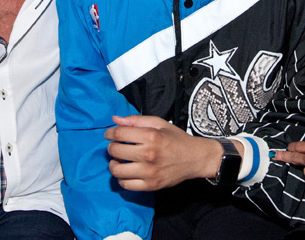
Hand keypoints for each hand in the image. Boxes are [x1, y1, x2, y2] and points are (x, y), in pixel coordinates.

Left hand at [104, 115, 230, 190]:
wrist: (195, 158)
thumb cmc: (176, 139)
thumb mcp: (159, 123)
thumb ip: (136, 120)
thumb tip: (115, 119)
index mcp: (151, 136)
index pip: (119, 134)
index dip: (110, 133)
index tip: (110, 134)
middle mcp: (149, 154)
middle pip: (115, 151)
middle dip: (111, 147)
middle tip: (115, 146)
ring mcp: (149, 172)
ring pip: (117, 171)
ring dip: (113, 164)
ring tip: (118, 160)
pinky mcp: (151, 185)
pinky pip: (126, 185)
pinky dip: (121, 178)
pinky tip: (126, 172)